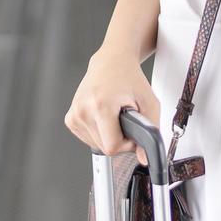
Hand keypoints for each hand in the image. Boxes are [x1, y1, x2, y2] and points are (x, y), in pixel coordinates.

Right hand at [64, 50, 161, 165]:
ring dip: (108, 136)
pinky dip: (99, 133)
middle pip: (104, 148)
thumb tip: (144, 158)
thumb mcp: (149, 102)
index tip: (131, 131)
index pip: (112, 147)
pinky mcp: (70, 118)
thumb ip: (151, 131)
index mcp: (100, 105)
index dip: (127, 144)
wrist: (111, 62)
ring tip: (114, 116)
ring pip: (96, 145)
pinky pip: (88, 138)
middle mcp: (83, 110)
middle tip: (125, 121)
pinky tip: (103, 117)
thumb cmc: (129, 78)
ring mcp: (74, 114)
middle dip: (119, 140)